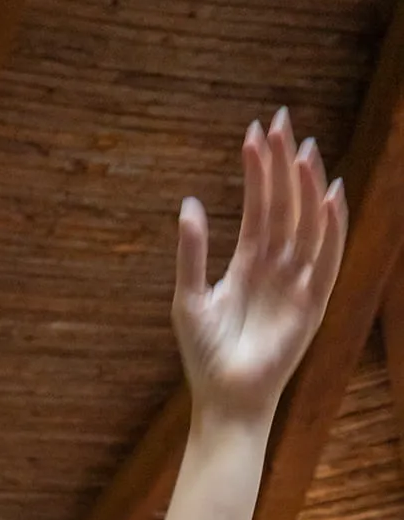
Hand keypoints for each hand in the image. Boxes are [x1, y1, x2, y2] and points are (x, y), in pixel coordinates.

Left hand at [172, 108, 345, 424]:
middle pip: (285, 204)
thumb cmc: (205, 355)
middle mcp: (277, 265)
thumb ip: (191, 253)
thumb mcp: (189, 299)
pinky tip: (329, 196)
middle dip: (284, 164)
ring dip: (308, 187)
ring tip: (305, 150)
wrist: (225, 398)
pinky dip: (331, 228)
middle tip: (283, 121)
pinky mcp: (312, 302)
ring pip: (308, 223)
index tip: (255, 131)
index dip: (258, 169)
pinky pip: (327, 258)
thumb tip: (189, 203)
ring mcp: (297, 281)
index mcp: (248, 261)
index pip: (258, 204)